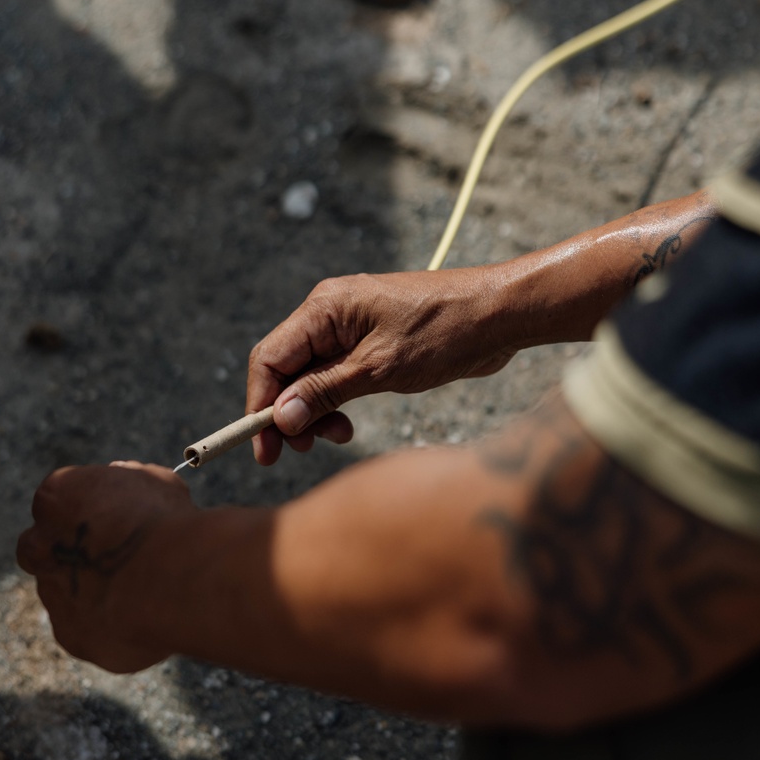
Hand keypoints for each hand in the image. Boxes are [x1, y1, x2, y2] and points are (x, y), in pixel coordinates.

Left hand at [16, 461, 193, 672]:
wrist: (174, 581)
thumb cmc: (166, 524)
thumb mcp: (154, 482)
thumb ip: (129, 478)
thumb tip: (124, 473)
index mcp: (56, 497)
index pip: (56, 500)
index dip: (86, 511)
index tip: (113, 519)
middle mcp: (40, 546)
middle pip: (40, 548)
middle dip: (66, 553)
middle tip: (108, 557)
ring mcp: (53, 593)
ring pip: (65, 591)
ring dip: (91, 588)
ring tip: (140, 588)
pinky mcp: (71, 635)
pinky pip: (87, 628)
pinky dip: (108, 623)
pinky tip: (142, 614)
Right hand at [247, 268, 516, 463]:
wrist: (499, 314)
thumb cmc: (444, 331)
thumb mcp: (380, 369)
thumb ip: (326, 392)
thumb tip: (281, 417)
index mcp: (324, 308)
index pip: (270, 358)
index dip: (260, 405)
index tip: (264, 448)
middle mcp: (330, 312)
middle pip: (286, 368)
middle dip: (287, 412)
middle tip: (300, 451)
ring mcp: (350, 326)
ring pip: (310, 375)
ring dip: (313, 411)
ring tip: (337, 437)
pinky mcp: (370, 341)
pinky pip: (335, 374)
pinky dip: (335, 401)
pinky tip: (347, 425)